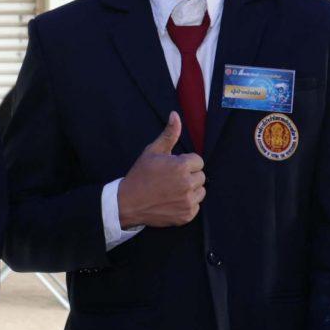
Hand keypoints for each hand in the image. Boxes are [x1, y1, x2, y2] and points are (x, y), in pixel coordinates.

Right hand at [116, 113, 204, 228]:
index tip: (173, 167)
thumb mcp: (152, 152)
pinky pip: (196, 206)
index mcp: (180, 166)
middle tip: (171, 180)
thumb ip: (169, 134)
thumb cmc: (140, 175)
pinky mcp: (186, 215)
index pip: (198, 161)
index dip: (186, 163)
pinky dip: (187, 204)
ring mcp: (187, 201)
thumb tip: (175, 115)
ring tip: (173, 190)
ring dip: (191, 190)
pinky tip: (172, 201)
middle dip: (189, 176)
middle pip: (201, 176)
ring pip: (201, 191)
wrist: (128, 203)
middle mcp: (187, 184)